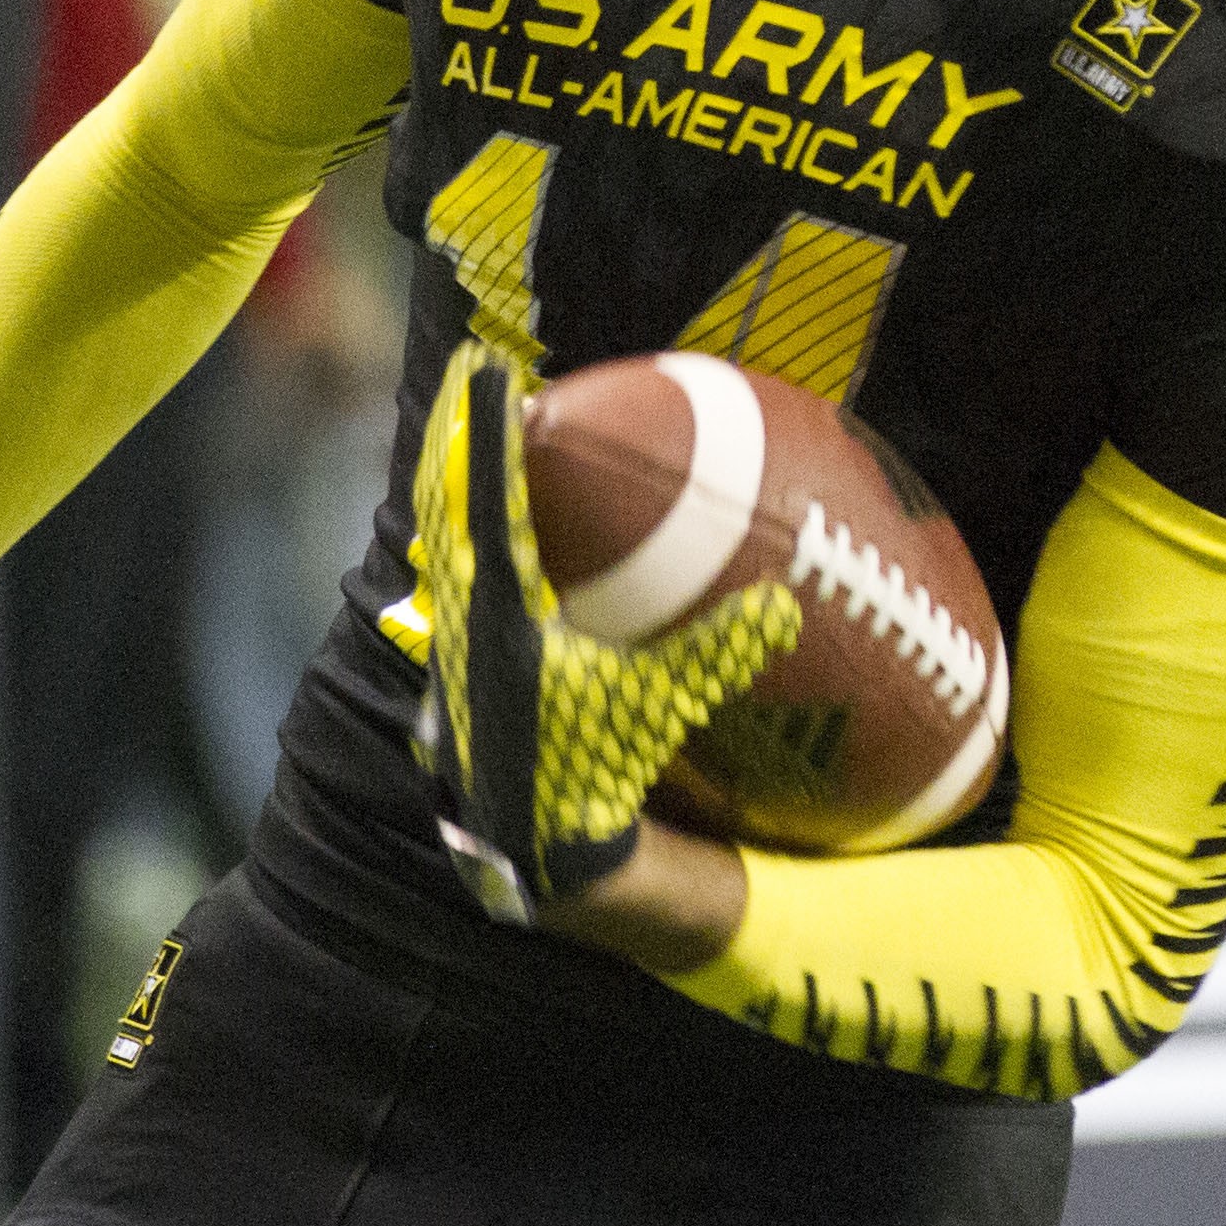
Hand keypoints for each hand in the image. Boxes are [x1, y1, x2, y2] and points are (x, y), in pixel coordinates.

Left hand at [401, 342, 800, 930]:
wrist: (534, 856)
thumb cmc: (597, 776)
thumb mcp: (661, 708)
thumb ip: (717, 653)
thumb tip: (783, 602)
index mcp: (500, 615)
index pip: (490, 501)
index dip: (487, 431)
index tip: (488, 369)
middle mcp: (460, 620)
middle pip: (445, 504)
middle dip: (456, 436)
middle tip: (468, 374)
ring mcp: (450, 644)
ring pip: (442, 541)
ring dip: (456, 483)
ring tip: (467, 432)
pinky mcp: (456, 666)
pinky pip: (453, 578)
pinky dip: (466, 535)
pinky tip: (485, 529)